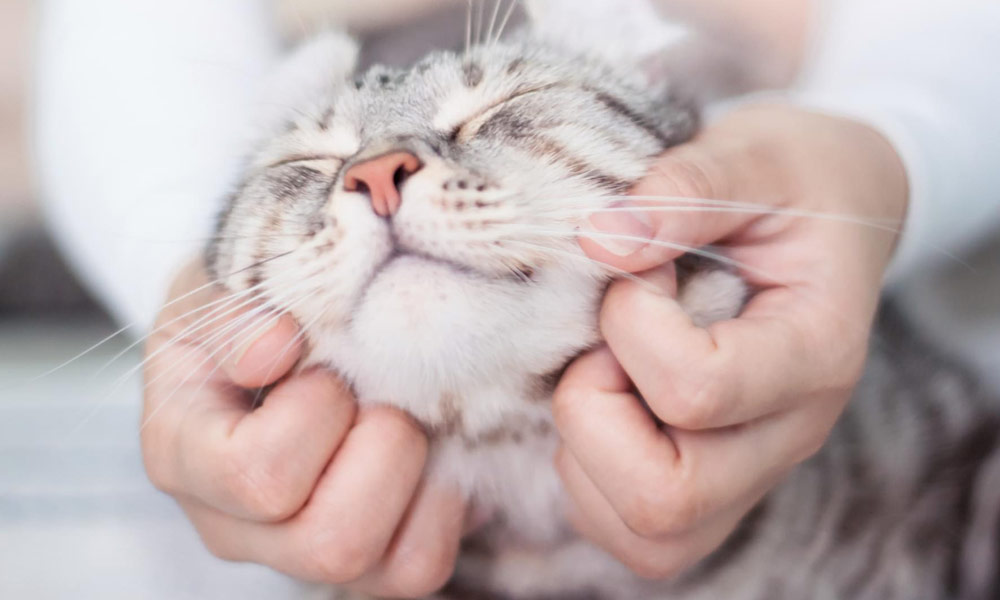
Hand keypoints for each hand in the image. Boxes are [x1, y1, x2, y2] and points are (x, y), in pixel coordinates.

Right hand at [140, 260, 463, 597]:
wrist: (284, 322)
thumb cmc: (253, 303)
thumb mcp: (226, 280)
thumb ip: (236, 309)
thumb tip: (276, 345)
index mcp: (182, 453)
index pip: (256, 474)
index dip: (316, 411)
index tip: (319, 360)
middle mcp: (233, 526)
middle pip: (330, 544)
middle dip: (385, 450)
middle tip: (380, 395)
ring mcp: (299, 555)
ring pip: (391, 571)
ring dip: (421, 480)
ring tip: (408, 421)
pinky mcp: (362, 563)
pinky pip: (423, 566)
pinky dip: (446, 505)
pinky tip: (430, 451)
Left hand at [553, 105, 907, 577]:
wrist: (832, 213)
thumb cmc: (796, 182)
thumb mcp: (757, 156)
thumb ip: (686, 187)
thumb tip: (597, 240)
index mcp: (814, 354)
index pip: (697, 390)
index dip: (631, 324)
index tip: (636, 268)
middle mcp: (787, 434)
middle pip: (666, 497)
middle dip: (593, 408)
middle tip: (601, 340)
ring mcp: (750, 472)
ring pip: (646, 531)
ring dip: (585, 449)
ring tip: (604, 368)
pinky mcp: (711, 485)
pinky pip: (630, 529)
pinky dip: (589, 474)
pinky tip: (604, 399)